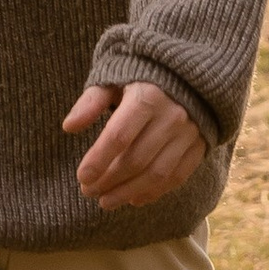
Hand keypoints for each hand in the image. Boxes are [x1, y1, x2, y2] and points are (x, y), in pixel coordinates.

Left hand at [64, 81, 207, 211]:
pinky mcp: (199, 146)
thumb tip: (69, 126)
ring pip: (157, 174)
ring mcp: (189, 134)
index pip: (119, 136)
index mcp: (147, 96)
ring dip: (128, 192)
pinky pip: (177, 177)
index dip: (99, 160)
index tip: (82, 177)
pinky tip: (134, 198)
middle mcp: (171, 117)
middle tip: (88, 192)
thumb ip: (91, 101)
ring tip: (106, 201)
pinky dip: (154, 192)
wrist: (190, 69)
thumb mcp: (113, 77)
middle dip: (109, 180)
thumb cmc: (141, 73)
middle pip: (136, 159)